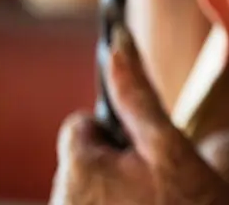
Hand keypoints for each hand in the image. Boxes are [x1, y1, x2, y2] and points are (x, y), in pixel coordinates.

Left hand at [51, 27, 228, 204]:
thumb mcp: (169, 147)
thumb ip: (136, 95)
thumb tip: (117, 40)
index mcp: (78, 169)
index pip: (79, 127)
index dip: (115, 134)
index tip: (145, 156)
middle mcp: (59, 203)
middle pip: (81, 163)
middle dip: (113, 169)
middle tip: (156, 188)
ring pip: (85, 194)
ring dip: (113, 197)